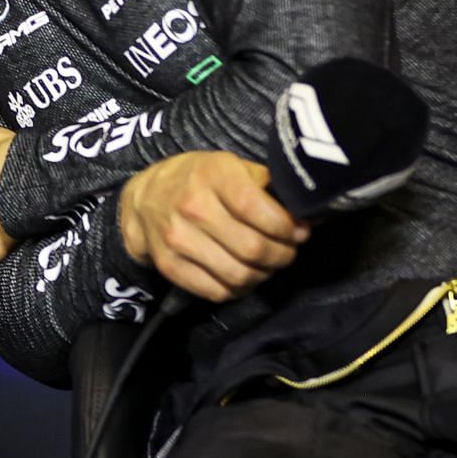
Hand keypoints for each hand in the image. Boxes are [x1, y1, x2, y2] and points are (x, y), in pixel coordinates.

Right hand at [119, 151, 309, 301]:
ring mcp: (177, 239)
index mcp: (213, 175)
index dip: (286, 227)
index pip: (256, 209)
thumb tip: (311, 210)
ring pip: (238, 275)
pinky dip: (238, 289)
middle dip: (282, 255)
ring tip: (266, 265)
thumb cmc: (199, 179)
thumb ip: (267, 185)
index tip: (299, 232)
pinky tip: (242, 274)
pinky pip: (216, 291)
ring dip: (262, 275)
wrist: (145, 197)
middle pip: (252, 248)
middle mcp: (192, 206)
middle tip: (286, 252)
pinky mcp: (169, 265)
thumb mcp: (232, 166)